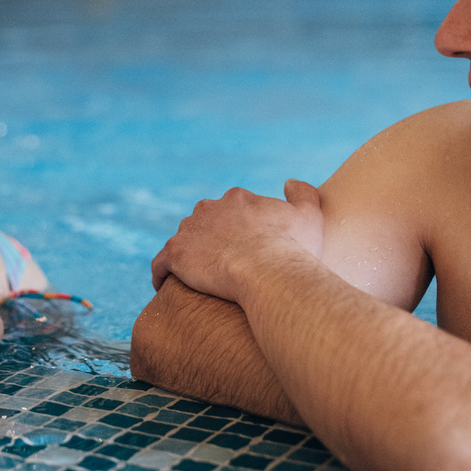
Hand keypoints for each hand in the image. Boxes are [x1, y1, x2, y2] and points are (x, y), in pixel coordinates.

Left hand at [150, 179, 324, 301]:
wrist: (268, 272)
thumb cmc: (292, 249)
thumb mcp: (309, 215)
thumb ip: (302, 194)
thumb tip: (289, 183)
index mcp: (237, 199)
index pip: (230, 210)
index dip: (235, 230)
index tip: (243, 250)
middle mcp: (208, 209)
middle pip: (204, 223)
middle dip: (210, 240)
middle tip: (221, 266)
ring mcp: (188, 231)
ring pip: (183, 242)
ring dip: (187, 256)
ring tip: (195, 280)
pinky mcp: (175, 254)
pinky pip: (160, 264)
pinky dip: (162, 274)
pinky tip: (168, 287)